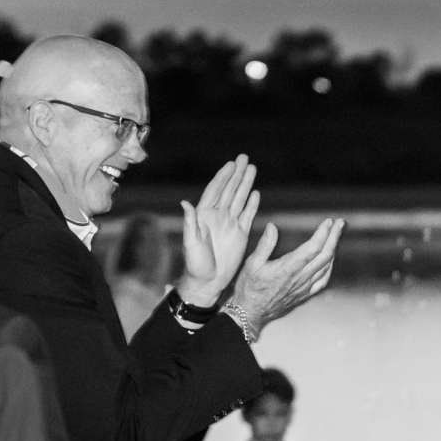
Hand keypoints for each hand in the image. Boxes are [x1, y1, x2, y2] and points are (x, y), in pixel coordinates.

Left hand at [176, 155, 258, 306]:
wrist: (208, 282)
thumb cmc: (195, 264)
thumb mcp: (190, 243)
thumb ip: (190, 223)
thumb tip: (185, 203)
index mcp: (204, 215)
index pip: (215, 191)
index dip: (223, 177)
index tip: (231, 164)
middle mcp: (218, 216)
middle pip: (229, 190)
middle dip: (237, 174)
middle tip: (244, 158)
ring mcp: (230, 224)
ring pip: (239, 199)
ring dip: (245, 184)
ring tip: (252, 168)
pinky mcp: (240, 234)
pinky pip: (247, 215)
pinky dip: (251, 204)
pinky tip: (255, 193)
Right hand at [228, 217, 344, 334]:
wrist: (251, 313)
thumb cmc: (249, 289)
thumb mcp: (252, 264)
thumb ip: (265, 244)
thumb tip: (273, 227)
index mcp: (288, 268)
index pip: (313, 247)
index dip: (323, 233)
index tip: (329, 221)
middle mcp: (300, 278)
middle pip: (325, 255)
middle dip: (334, 237)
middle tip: (340, 223)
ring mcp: (305, 287)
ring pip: (327, 267)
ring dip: (334, 249)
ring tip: (336, 235)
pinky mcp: (305, 294)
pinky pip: (323, 280)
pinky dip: (330, 267)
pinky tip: (331, 260)